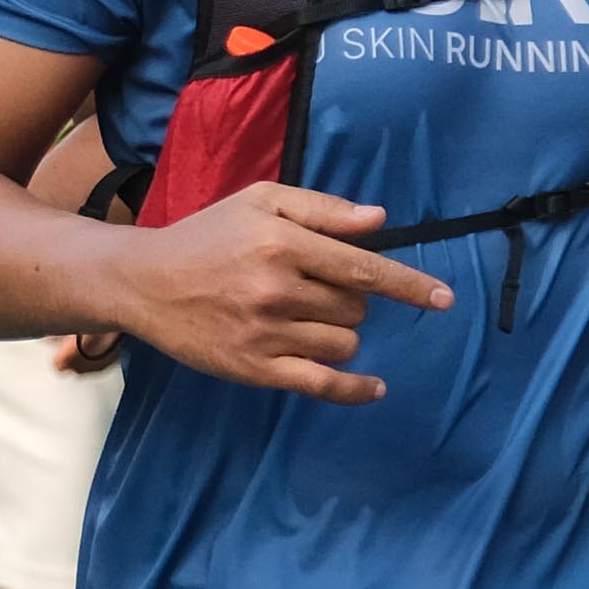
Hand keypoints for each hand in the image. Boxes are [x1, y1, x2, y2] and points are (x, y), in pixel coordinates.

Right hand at [119, 179, 449, 403]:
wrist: (144, 281)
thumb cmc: (207, 235)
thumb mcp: (260, 200)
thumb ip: (322, 208)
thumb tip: (378, 220)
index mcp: (283, 243)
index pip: (363, 269)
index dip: (409, 285)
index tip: (444, 298)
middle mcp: (278, 289)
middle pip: (355, 309)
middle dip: (349, 302)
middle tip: (313, 291)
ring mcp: (266, 334)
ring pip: (343, 343)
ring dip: (339, 333)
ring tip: (304, 319)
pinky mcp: (254, 369)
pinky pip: (321, 384)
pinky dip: (353, 388)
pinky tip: (374, 387)